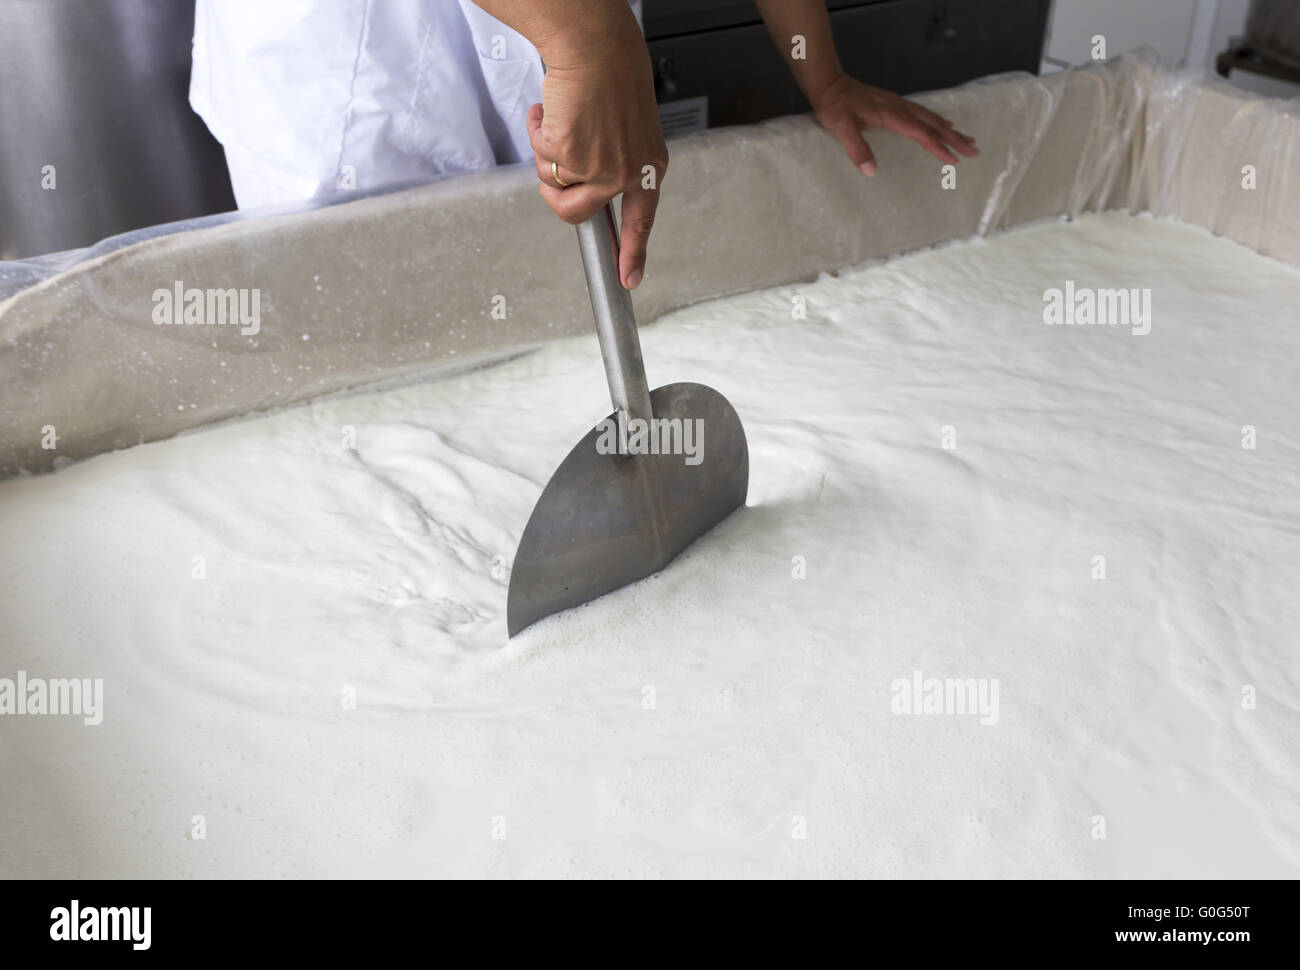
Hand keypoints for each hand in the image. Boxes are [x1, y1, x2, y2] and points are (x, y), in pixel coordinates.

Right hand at [526, 22, 666, 289]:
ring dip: (546, 154)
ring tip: (559, 118)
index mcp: (648, 165)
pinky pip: (540, 157)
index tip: (630, 279)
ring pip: (554, 185)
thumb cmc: (610, 75)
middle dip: (556, 192)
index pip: (642, 219)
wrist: (595, 46)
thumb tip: (579, 187)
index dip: (634, 253)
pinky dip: (537, 130)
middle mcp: (626, 171)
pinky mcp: (570, 154)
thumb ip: (614, 160)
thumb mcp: (628, 127)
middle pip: (578, 212)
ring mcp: (599, 166)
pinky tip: (550, 108)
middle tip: (554, 161)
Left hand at [809, 74, 978, 174]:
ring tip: (968, 140)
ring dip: (951, 130)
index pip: (919, 133)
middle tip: (974, 151)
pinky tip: (945, 124)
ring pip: (931, 118)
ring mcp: (899, 105)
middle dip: (955, 139)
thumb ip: (856, 148)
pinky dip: (938, 121)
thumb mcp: (840, 128)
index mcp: (890, 115)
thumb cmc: (834, 106)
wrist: (830, 84)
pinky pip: (923, 114)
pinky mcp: (895, 105)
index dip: (937, 147)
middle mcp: (899, 108)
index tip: (953, 159)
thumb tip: (871, 171)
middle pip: (933, 124)